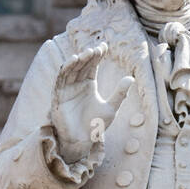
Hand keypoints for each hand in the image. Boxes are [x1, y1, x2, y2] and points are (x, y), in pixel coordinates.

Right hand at [51, 43, 133, 163]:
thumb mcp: (111, 108)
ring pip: (70, 70)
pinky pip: (59, 81)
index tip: (104, 46)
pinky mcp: (58, 97)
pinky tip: (72, 62)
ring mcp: (66, 90)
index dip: (97, 55)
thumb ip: (120, 93)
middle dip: (88, 56)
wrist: (83, 141)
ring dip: (76, 60)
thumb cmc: (96, 126)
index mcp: (89, 85)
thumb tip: (131, 78)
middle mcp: (77, 84)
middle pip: (81, 65)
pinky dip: (65, 70)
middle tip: (96, 49)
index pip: (92, 65)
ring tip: (85, 53)